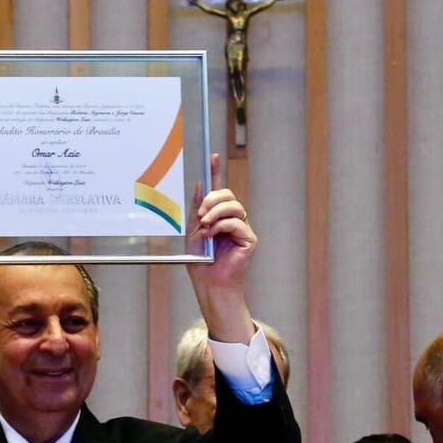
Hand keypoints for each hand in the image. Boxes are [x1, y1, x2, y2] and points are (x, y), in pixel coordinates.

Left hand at [184, 155, 257, 343]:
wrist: (210, 286)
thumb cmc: (201, 263)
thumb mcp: (192, 231)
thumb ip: (196, 210)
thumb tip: (200, 186)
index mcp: (219, 217)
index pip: (219, 190)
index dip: (216, 172)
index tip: (212, 156)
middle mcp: (233, 220)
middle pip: (228, 195)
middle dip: (213, 199)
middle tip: (200, 213)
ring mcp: (243, 229)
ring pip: (234, 206)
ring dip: (215, 213)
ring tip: (204, 225)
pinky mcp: (249, 240)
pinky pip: (237, 223)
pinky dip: (221, 227)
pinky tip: (212, 236)